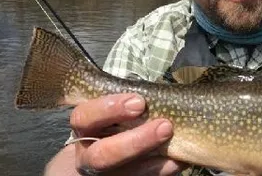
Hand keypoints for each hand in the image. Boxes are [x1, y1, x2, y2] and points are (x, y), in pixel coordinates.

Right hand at [70, 93, 187, 175]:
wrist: (109, 157)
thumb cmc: (118, 123)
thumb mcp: (115, 110)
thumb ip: (127, 102)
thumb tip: (155, 94)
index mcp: (84, 129)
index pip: (83, 117)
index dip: (109, 109)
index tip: (139, 102)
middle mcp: (88, 155)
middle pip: (102, 155)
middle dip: (135, 141)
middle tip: (164, 126)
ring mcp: (104, 174)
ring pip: (122, 173)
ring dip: (154, 160)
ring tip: (175, 142)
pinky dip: (162, 170)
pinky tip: (178, 159)